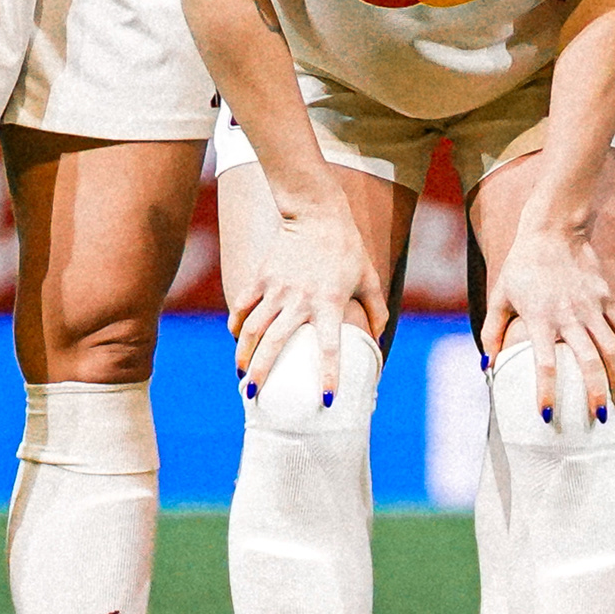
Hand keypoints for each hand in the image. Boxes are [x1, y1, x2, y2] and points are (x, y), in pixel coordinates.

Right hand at [228, 190, 382, 406]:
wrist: (316, 212)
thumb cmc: (347, 248)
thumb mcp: (369, 278)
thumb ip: (376, 310)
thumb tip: (378, 337)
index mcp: (330, 303)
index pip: (330, 348)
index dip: (330, 376)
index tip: (327, 401)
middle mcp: (300, 300)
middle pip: (275, 344)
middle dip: (261, 373)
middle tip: (252, 397)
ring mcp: (277, 289)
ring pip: (252, 329)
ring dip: (243, 355)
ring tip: (242, 376)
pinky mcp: (261, 277)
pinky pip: (243, 306)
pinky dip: (236, 325)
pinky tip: (236, 339)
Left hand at [481, 199, 614, 429]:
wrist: (554, 229)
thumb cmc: (522, 265)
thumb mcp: (500, 296)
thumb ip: (492, 331)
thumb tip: (486, 365)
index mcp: (540, 318)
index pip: (545, 364)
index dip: (546, 391)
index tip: (546, 415)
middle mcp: (569, 315)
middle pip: (587, 362)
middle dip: (595, 394)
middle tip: (599, 419)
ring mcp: (592, 306)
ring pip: (612, 349)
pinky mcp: (606, 296)